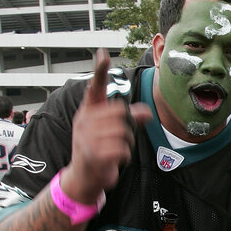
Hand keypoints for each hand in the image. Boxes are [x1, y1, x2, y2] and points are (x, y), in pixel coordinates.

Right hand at [62, 49, 151, 203]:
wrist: (83, 177)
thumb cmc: (99, 150)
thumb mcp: (113, 132)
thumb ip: (130, 119)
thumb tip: (146, 112)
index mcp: (88, 112)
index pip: (94, 87)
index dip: (100, 71)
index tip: (103, 54)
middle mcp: (84, 120)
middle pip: (120, 113)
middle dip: (127, 128)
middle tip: (119, 139)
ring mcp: (85, 136)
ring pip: (123, 132)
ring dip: (126, 144)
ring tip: (115, 151)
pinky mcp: (91, 153)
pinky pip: (121, 149)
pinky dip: (123, 156)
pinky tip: (114, 160)